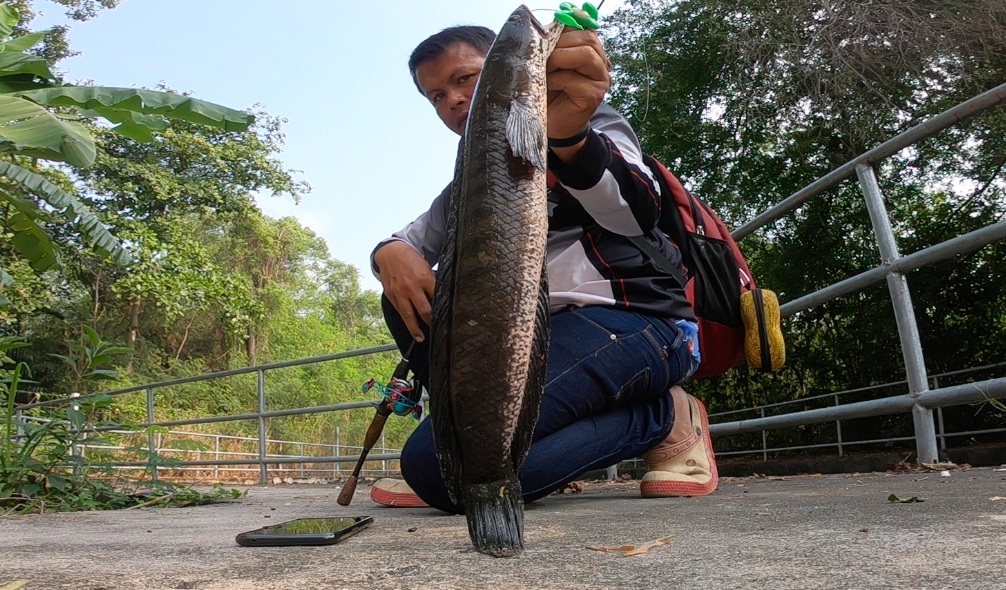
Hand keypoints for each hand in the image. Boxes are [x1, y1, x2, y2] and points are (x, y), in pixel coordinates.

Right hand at [374, 241, 435, 341]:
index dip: (443, 309)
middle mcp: (412, 287)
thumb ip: (432, 281)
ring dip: (416, 329)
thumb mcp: (426, 267)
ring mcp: (400, 293)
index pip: (437, 298)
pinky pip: (400, 311)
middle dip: (431, 321)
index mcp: (424, 278)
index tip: (448, 317)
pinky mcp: (391, 295)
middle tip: (437, 329)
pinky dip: (405, 320)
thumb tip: (441, 295)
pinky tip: (410, 327)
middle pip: (425, 310)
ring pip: (409, 315)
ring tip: (421, 338)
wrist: (391, 253)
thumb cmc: (412, 260)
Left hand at [546, 28, 610, 155]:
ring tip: (545, 70)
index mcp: (592, 51)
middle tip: (541, 56)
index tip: (543, 40)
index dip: (563, 30)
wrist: (555, 125)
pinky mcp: (594, 96)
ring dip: (559, 58)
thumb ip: (554, 47)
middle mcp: (601, 64)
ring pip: (586, 55)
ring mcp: (601, 80)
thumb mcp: (550, 64)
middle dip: (560, 43)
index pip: (583, 29)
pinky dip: (557, 80)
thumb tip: (545, 31)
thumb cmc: (550, 92)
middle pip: (588, 39)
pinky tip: (548, 86)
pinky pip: (575, 79)